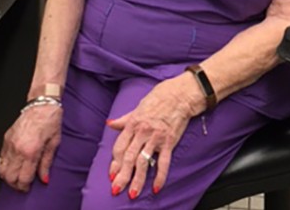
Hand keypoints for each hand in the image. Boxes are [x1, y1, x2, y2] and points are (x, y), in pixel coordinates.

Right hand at [0, 105, 62, 191]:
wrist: (42, 104)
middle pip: (10, 176)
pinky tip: (13, 166)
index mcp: (31, 150)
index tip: (29, 187)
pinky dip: (5, 166)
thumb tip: (44, 178)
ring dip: (8, 176)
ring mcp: (10, 143)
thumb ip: (47, 163)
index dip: (25, 186)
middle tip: (23, 184)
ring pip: (2, 169)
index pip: (23, 177)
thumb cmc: (50, 120)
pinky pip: (0, 158)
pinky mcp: (6, 139)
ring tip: (17, 176)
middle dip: (16, 184)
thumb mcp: (54, 143)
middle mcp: (18, 148)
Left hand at [107, 75, 199, 198]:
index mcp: (133, 124)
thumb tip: (110, 124)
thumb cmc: (159, 98)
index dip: (114, 162)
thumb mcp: (138, 107)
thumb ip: (124, 119)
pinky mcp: (169, 142)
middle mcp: (142, 132)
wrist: (180, 95)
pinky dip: (160, 176)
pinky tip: (157, 188)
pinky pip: (163, 162)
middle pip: (128, 158)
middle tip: (117, 190)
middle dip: (122, 176)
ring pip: (143, 162)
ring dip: (137, 180)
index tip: (112, 174)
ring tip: (133, 194)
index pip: (119, 147)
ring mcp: (155, 138)